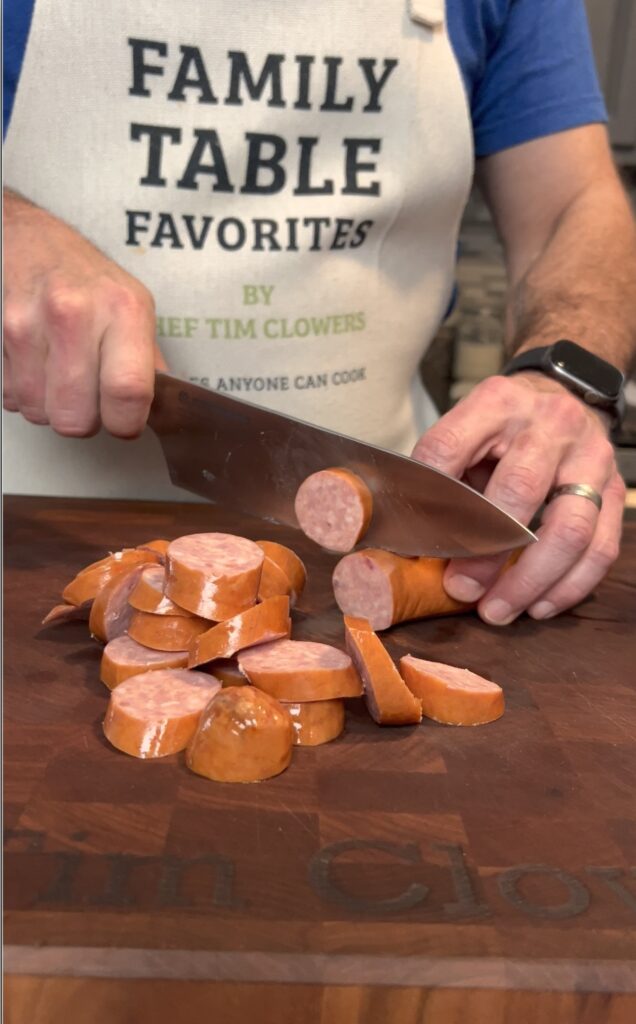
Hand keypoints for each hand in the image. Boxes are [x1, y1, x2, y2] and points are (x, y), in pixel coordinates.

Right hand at [3, 189, 166, 437]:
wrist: (29, 240)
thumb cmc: (84, 275)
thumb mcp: (132, 306)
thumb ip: (148, 361)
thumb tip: (161, 407)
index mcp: (122, 310)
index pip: (127, 393)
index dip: (126, 423)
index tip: (125, 420)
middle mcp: (74, 313)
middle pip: (76, 418)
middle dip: (83, 418)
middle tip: (88, 394)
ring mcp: (28, 324)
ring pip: (39, 411)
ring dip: (49, 404)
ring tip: (59, 371)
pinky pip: (10, 395)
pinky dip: (23, 390)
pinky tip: (35, 362)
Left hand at [412, 372, 625, 623]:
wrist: (565, 395)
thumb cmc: (501, 429)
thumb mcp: (464, 432)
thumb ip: (439, 475)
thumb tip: (407, 540)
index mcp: (496, 403)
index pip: (451, 447)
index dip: (432, 498)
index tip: (417, 543)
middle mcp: (549, 424)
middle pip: (519, 489)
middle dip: (486, 551)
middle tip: (461, 589)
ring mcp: (590, 457)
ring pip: (569, 528)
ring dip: (531, 580)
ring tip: (498, 610)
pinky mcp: (615, 490)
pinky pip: (601, 547)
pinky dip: (570, 585)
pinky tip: (540, 606)